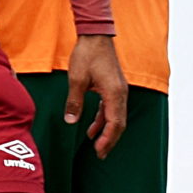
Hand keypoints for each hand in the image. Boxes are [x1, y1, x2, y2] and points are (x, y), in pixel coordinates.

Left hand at [64, 33, 127, 157]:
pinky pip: (110, 108)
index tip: (99, 151)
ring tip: (95, 145)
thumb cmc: (87, 56)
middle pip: (119, 123)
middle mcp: (121, 93)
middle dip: (109, 140)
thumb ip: (74, 101)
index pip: (115, 123)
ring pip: (115, 117)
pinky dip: (103, 119)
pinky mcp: (113, 87)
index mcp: (115, 93)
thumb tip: (71, 121)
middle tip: (100, 155)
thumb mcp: (76, 80)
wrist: (95, 37)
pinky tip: (91, 127)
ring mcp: (118, 90)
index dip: (107, 139)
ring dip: (106, 131)